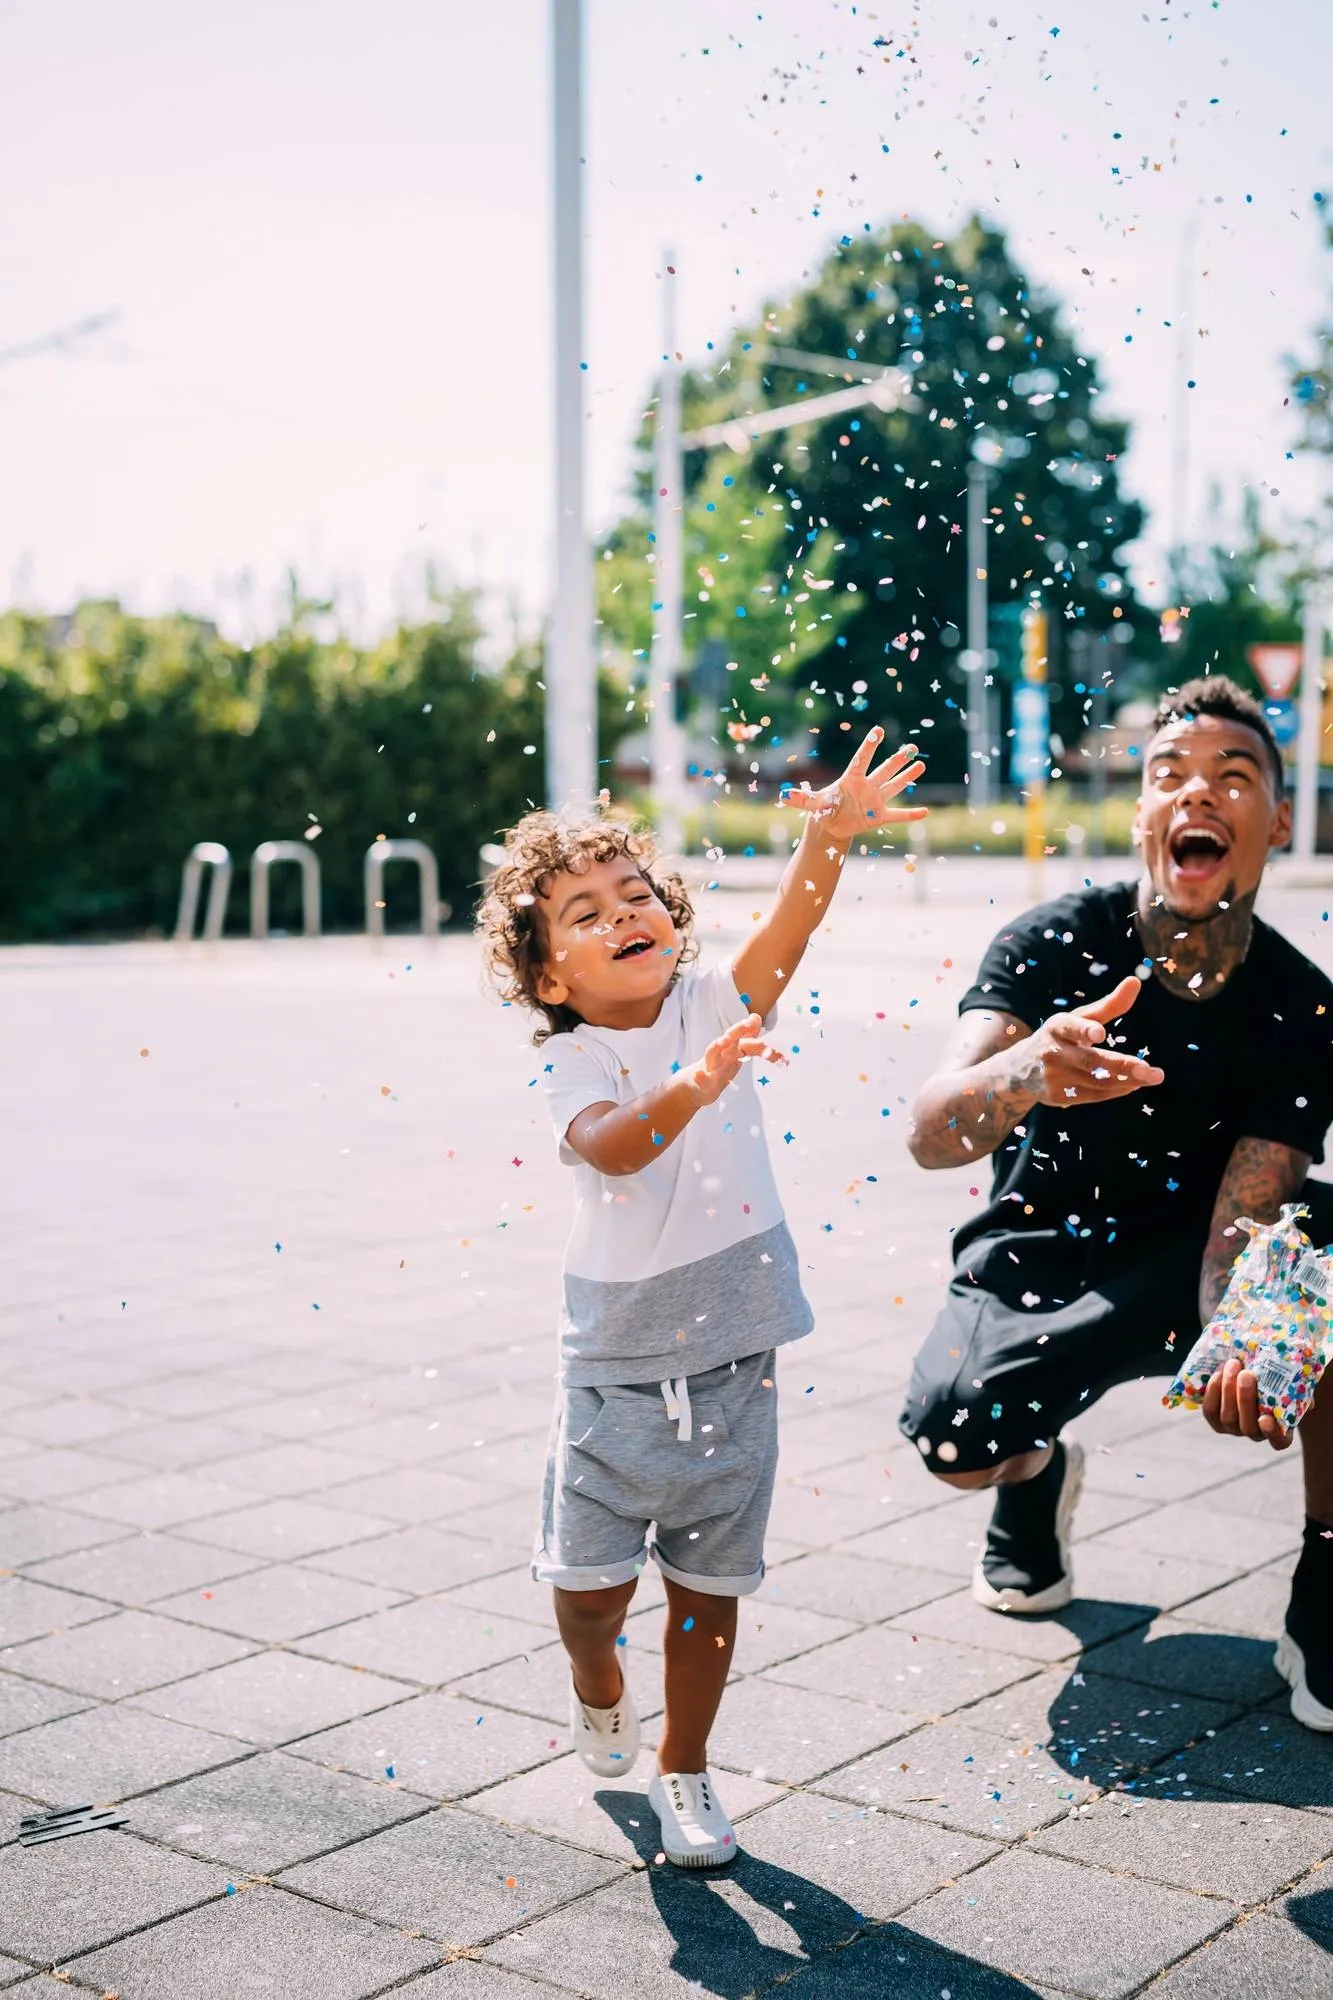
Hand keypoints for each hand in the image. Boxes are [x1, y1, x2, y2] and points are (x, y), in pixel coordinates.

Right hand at [685, 1015, 785, 1105]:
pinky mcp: (701, 1081)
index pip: (746, 1039)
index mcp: (731, 1048)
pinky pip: (700, 1078)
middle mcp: (721, 1054)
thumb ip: (748, 1038)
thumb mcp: (735, 1053)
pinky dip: (699, 1076)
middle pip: (730, 1039)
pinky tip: (698, 1074)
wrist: (694, 1085)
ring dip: (717, 1046)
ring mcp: (710, 1066)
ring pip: (713, 1053)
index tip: (767, 1032)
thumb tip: (757, 1017)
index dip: (757, 1037)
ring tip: (722, 1041)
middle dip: (738, 1030)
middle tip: (749, 1023)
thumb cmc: (718, 1067)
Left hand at [780, 727, 927, 841]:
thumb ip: (802, 799)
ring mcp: (875, 799)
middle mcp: (867, 785)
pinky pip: (897, 815)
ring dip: (907, 777)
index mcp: (851, 779)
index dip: (869, 746)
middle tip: (912, 746)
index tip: (879, 730)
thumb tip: (783, 796)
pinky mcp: (879, 815)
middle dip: (897, 759)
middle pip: (884, 769)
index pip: (861, 759)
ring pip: (894, 786)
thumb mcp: (813, 804)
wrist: (832, 824)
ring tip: (921, 765)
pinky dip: (910, 815)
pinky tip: (925, 812)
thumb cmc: (824, 808)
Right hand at [1012, 973, 1164, 1107]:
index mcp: (1056, 1027)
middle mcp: (1052, 1052)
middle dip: (1121, 1066)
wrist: (1020, 1069)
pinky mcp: (1057, 1097)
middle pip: (1090, 1061)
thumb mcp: (1078, 1018)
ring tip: (1152, 1076)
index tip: (1100, 1033)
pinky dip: (1116, 1090)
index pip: (1070, 1027)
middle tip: (1149, 1070)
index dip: (1084, 1030)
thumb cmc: (1060, 1037)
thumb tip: (1136, 981)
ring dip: (1127, 1080)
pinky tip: (1133, 1084)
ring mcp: (1053, 1077)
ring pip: (1096, 1082)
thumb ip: (1109, 1004)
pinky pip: (1093, 1096)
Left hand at [1200, 1356, 1293, 1450]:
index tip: (1266, 1418)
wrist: (1251, 1375)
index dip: (1273, 1433)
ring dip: (1228, 1389)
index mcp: (1279, 1431)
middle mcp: (1255, 1434)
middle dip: (1245, 1398)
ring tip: (1233, 1365)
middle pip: (1248, 1426)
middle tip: (1247, 1373)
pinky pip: (1210, 1411)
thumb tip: (1307, 1401)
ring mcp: (1233, 1429)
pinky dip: (1212, 1392)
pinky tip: (1218, 1374)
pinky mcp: (1215, 1421)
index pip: (1279, 1441)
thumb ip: (1298, 1393)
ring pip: (1227, 1417)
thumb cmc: (1276, 1382)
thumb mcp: (1291, 1386)